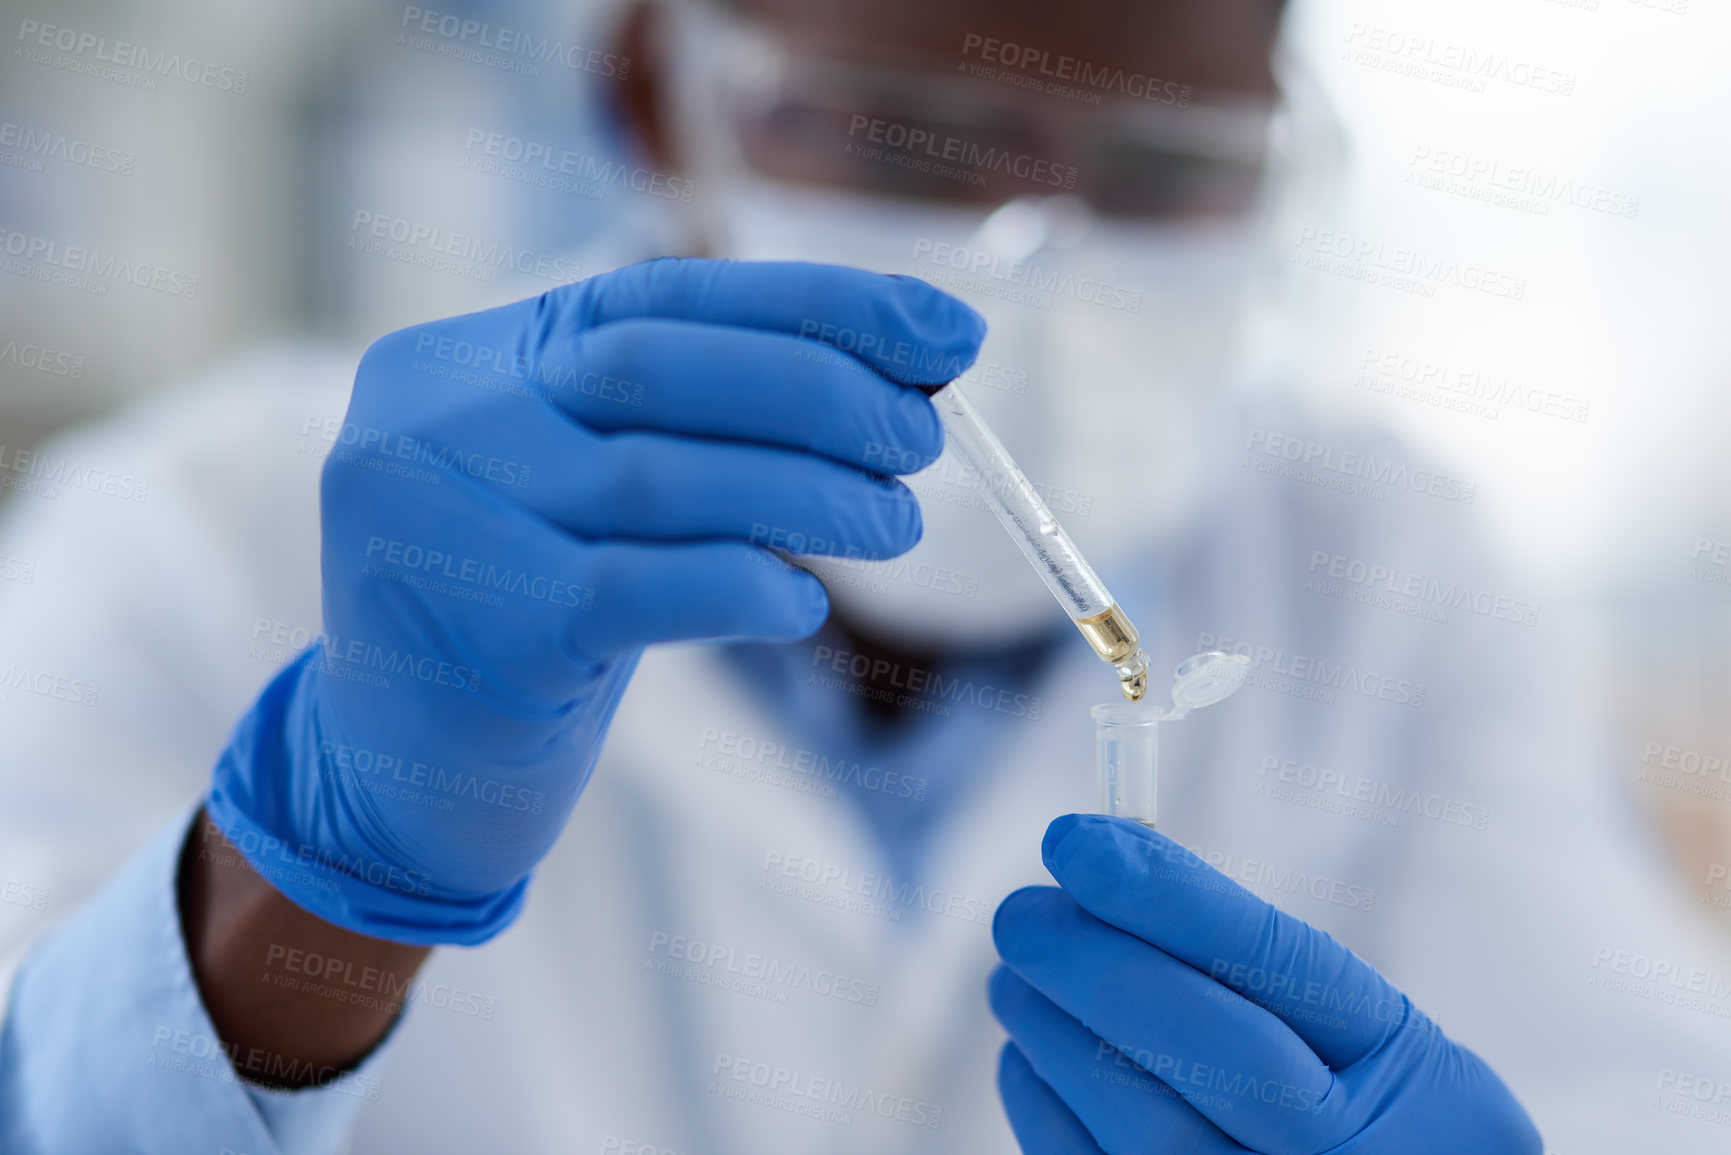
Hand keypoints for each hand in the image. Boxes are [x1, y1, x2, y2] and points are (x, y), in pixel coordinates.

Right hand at [207, 259, 983, 944]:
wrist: (398, 786)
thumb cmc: (528, 623)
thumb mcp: (584, 496)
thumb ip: (692, 425)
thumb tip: (899, 378)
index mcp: (468, 358)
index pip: (663, 293)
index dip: (821, 306)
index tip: (947, 334)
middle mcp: (435, 418)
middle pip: (663, 364)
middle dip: (824, 393)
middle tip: (923, 442)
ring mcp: (443, 519)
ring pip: (665, 475)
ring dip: (812, 495)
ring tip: (892, 522)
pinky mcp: (483, 630)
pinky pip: (649, 588)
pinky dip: (749, 588)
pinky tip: (802, 608)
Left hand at [989, 814, 1540, 1153]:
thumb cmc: (1366, 1126)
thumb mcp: (1370, 1048)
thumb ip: (1261, 965)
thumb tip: (1104, 863)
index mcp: (1434, 1091)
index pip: (1287, 968)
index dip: (1169, 896)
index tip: (1075, 842)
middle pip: (1219, 1054)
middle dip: (1099, 968)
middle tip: (1019, 915)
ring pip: (1147, 1130)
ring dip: (1055, 1037)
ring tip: (1013, 979)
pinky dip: (1047, 1112)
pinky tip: (1027, 1057)